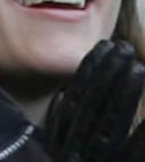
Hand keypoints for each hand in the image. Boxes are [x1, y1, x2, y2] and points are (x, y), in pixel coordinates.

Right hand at [45, 40, 144, 161]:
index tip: (105, 46)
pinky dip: (142, 137)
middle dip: (107, 74)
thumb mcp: (60, 153)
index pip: (73, 101)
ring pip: (108, 129)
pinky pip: (132, 156)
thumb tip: (60, 97)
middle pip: (90, 109)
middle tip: (124, 47)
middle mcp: (73, 156)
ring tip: (138, 68)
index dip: (88, 72)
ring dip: (124, 96)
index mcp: (60, 146)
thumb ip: (61, 130)